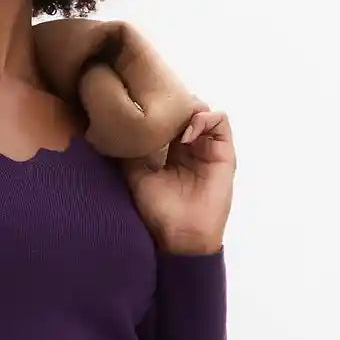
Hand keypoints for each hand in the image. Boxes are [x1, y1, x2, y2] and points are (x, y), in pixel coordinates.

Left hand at [118, 99, 235, 253]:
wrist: (180, 234)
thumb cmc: (158, 210)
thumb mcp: (137, 176)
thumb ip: (130, 154)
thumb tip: (116, 131)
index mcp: (173, 152)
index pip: (169, 120)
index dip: (159, 111)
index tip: (143, 107)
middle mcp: (192, 148)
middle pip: (187, 111)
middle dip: (174, 105)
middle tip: (159, 108)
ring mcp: (209, 149)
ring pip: (203, 112)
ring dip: (189, 110)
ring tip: (173, 122)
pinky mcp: (224, 154)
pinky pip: (221, 122)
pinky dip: (205, 119)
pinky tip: (186, 134)